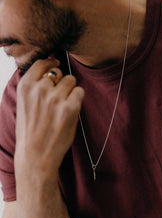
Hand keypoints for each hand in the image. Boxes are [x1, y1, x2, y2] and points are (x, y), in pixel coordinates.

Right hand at [14, 58, 84, 182]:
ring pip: (71, 80)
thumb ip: (35, 87)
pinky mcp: (70, 108)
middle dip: (61, 82)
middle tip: (59, 97)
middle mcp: (40, 89)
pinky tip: (71, 109)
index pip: (41, 63)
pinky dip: (78, 98)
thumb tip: (51, 70)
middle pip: (59, 72)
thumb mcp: (24, 105)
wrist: (35, 155)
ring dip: (70, 90)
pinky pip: (80, 91)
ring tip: (64, 105)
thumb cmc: (31, 131)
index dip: (50, 62)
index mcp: (25, 87)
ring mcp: (55, 98)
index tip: (55, 63)